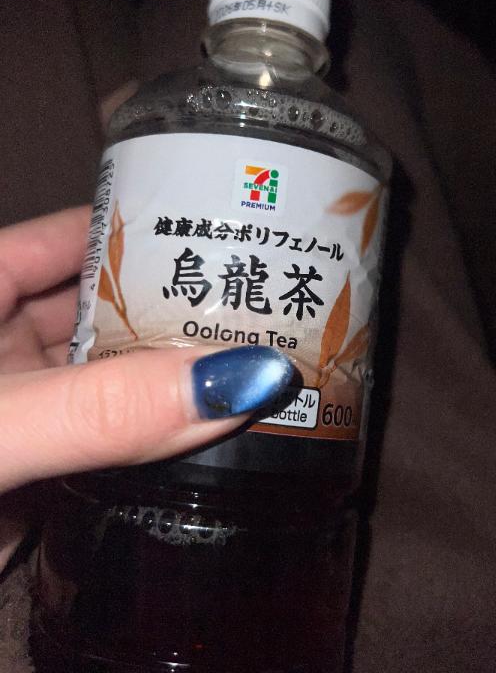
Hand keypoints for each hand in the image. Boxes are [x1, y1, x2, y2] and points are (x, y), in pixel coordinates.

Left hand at [0, 207, 291, 571]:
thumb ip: (101, 409)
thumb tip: (246, 382)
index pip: (79, 235)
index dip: (154, 226)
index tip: (233, 227)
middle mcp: (6, 341)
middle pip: (111, 306)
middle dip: (183, 304)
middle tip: (269, 300)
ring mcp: (28, 407)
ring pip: (117, 375)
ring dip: (178, 373)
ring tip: (265, 358)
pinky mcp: (42, 467)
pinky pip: (111, 434)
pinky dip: (157, 431)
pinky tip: (215, 430)